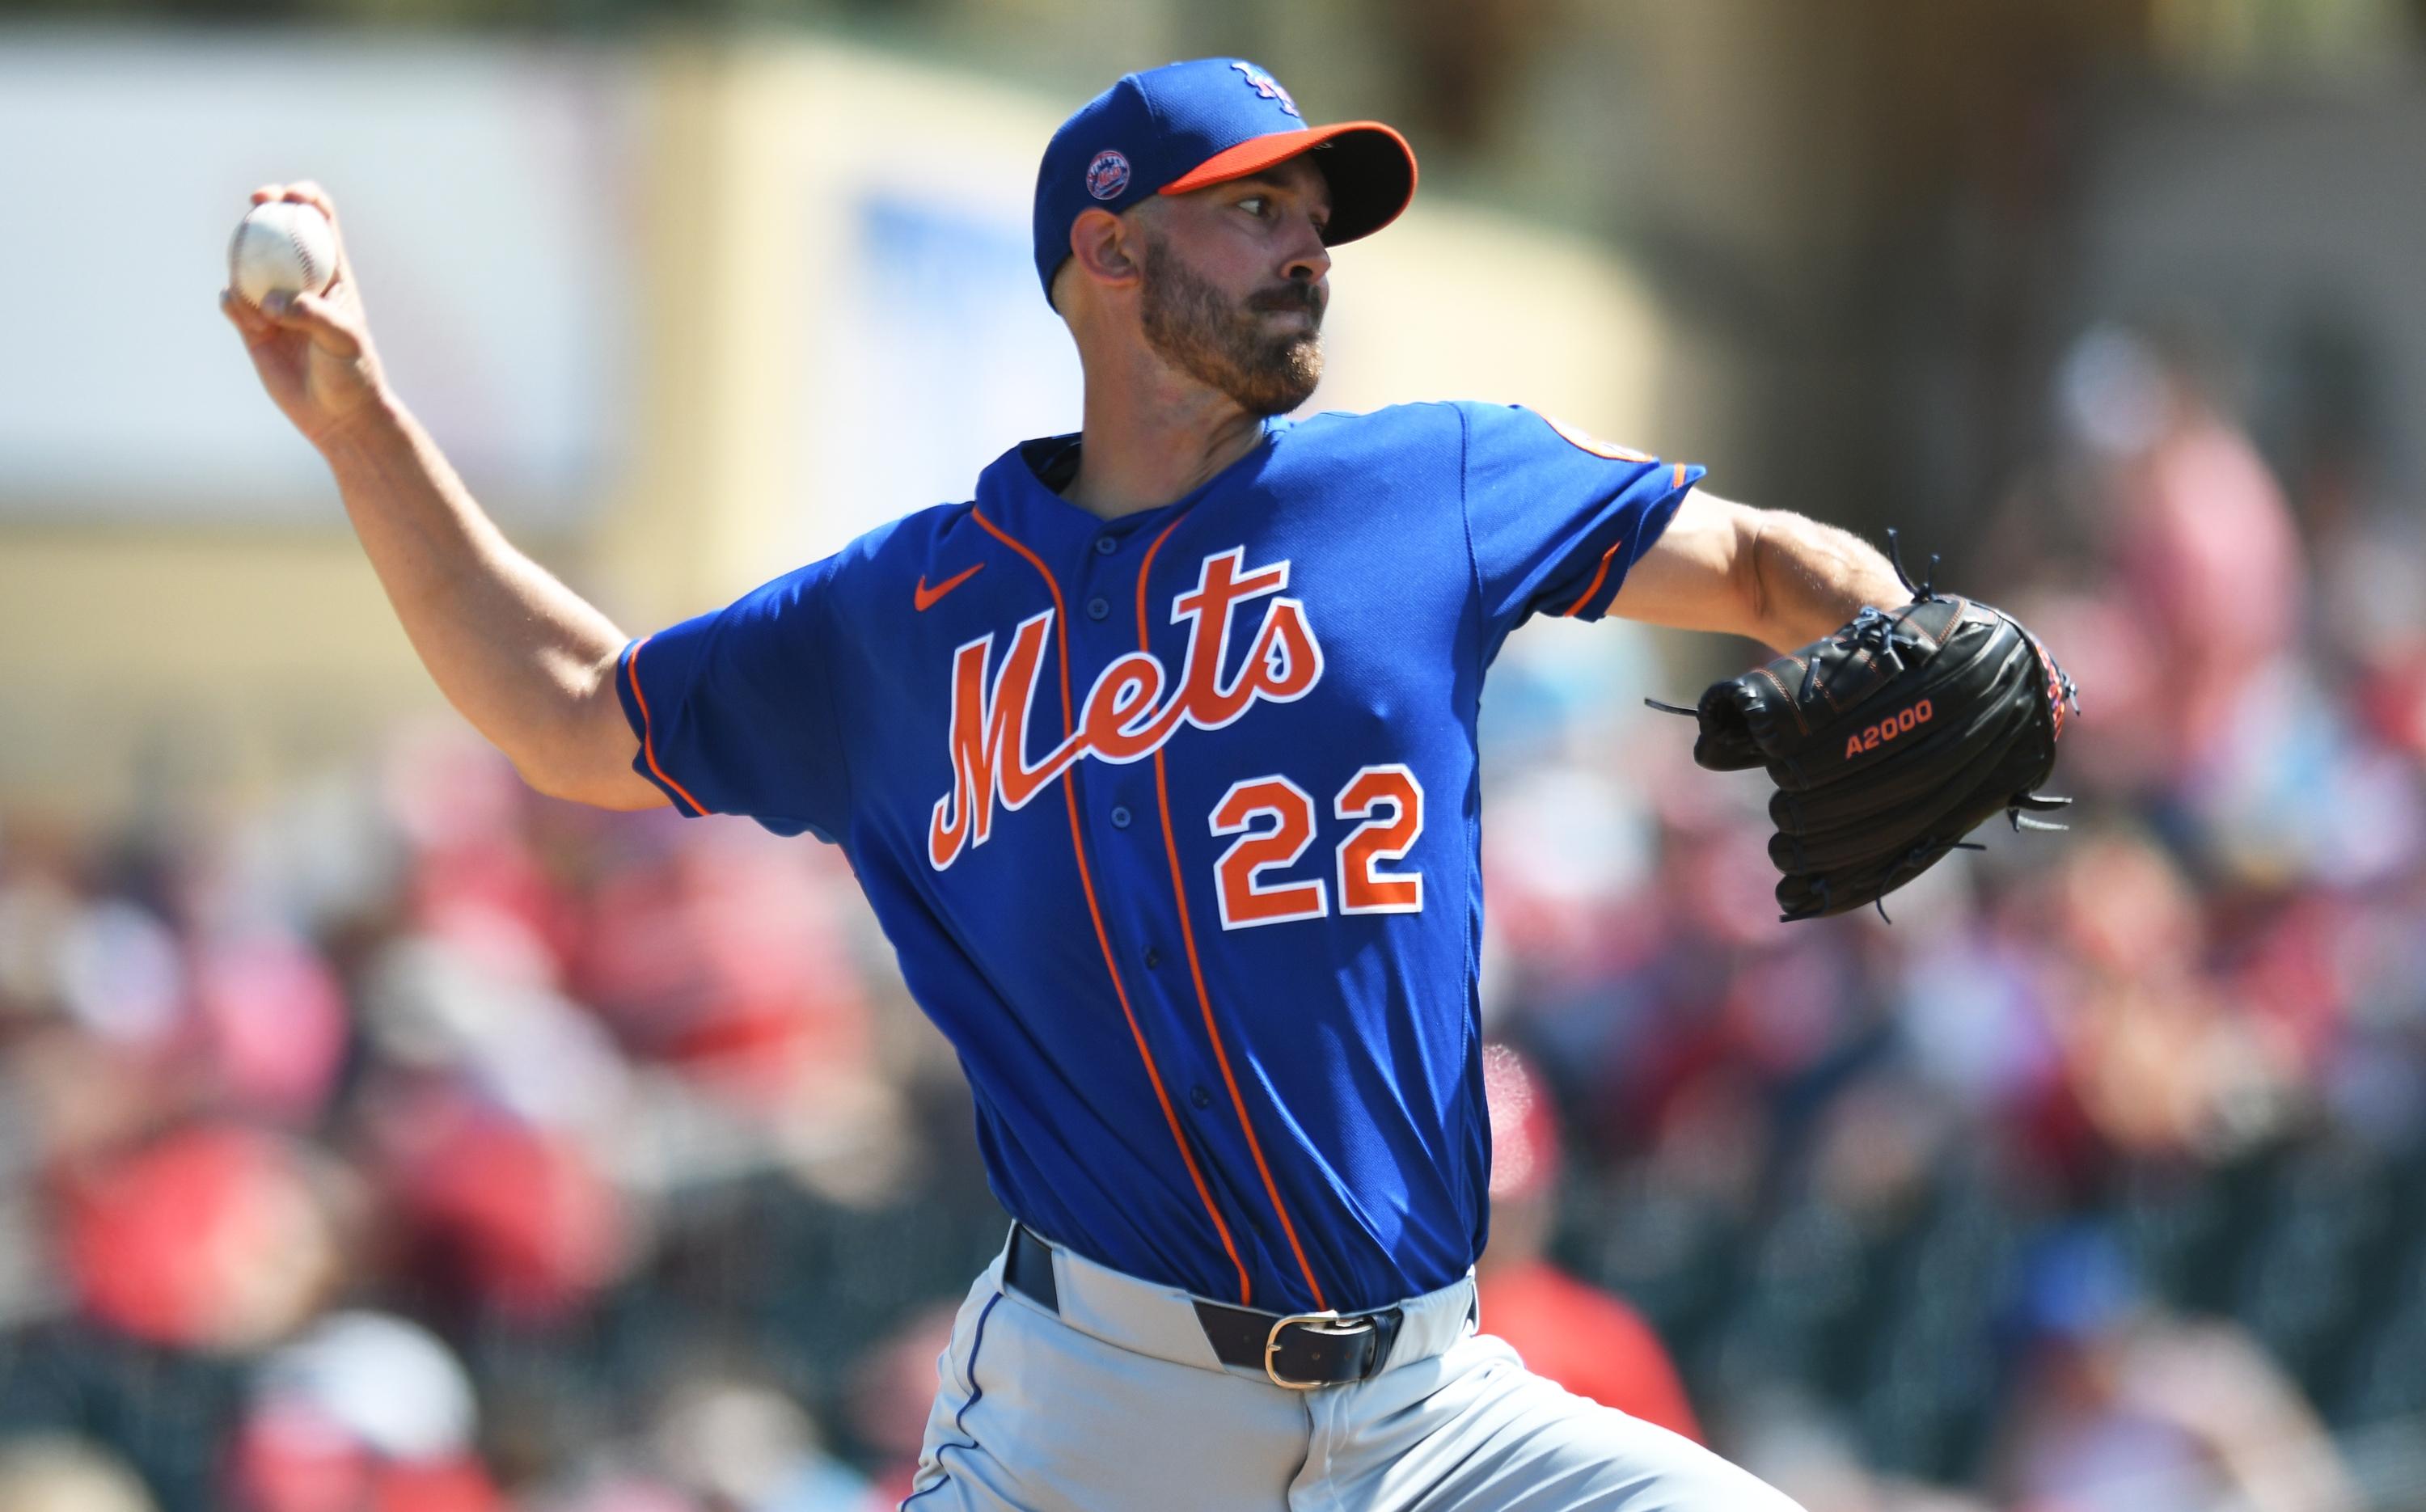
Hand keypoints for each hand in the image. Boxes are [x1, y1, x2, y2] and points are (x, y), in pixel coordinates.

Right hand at [220, 182, 388, 447]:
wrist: (337, 415)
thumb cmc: (352, 374)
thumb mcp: (343, 340)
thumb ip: (310, 315)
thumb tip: (270, 300)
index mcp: (331, 274)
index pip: (320, 224)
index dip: (307, 199)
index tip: (293, 194)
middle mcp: (299, 281)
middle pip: (277, 231)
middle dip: (265, 206)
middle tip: (257, 200)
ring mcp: (273, 302)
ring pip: (247, 264)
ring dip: (241, 262)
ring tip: (251, 291)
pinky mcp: (253, 328)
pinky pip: (233, 303)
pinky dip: (232, 301)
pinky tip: (238, 311)